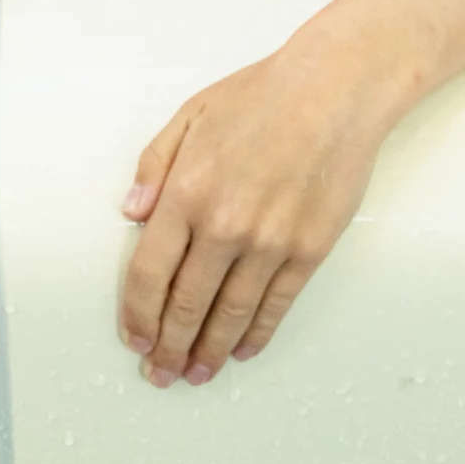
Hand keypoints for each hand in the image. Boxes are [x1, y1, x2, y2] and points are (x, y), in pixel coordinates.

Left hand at [116, 46, 394, 387]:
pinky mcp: (308, 250)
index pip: (148, 272)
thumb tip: (130, 214)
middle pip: (185, 304)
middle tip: (160, 372)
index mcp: (186, 191)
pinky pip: (275, 305)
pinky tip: (240, 349)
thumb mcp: (190, 115)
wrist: (334, 90)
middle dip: (169, 346)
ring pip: (229, 314)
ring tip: (196, 373)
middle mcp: (224, 224)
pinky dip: (256, 334)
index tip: (134, 337)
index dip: (137, 313)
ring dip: (209, 351)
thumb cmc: (263, 95)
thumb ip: (154, 166)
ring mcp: (269, 242)